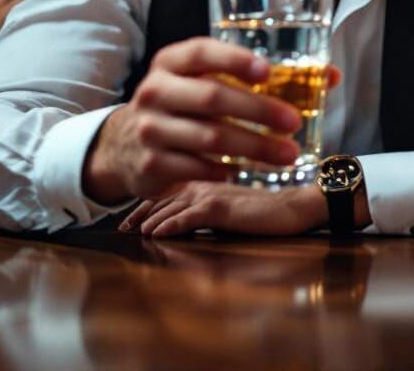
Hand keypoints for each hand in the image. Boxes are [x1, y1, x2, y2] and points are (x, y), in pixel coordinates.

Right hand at [83, 38, 309, 204]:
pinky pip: (196, 169)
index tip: (268, 71)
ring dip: (254, 147)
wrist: (125, 142)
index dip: (234, 59)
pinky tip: (244, 172)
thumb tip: (330, 76)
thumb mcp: (207, 80)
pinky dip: (225, 171)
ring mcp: (150, 128)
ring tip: (288, 154)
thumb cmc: (185, 103)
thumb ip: (261, 76)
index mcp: (171, 62)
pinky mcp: (150, 164)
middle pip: (213, 97)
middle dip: (259, 111)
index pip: (201, 52)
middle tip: (294, 122)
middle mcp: (156, 91)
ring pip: (210, 137)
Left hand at [119, 181, 326, 237]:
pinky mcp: (219, 207)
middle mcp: (203, 182)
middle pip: (162, 197)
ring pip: (170, 206)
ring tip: (133, 232)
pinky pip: (187, 217)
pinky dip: (169, 225)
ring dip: (149, 220)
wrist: (290, 208)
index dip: (145, 205)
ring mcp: (210, 193)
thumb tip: (180, 223)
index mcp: (204, 179)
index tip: (129, 220)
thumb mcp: (227, 207)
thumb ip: (205, 208)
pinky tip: (156, 234)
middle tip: (122, 228)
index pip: (167, 191)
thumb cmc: (261, 210)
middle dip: (140, 213)